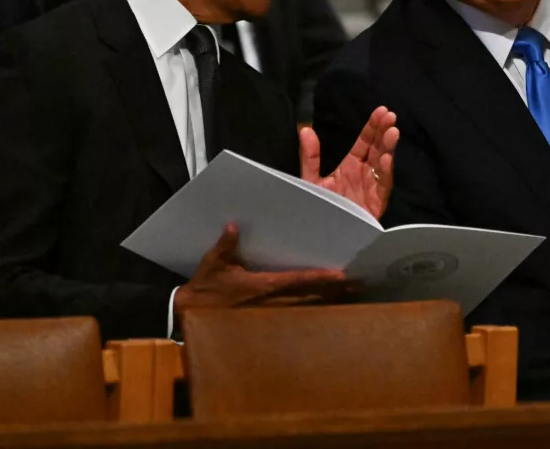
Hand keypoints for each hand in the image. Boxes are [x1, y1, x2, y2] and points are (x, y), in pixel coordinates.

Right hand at [174, 224, 351, 313]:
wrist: (190, 317)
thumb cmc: (205, 288)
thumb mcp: (213, 265)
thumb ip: (226, 246)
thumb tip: (233, 226)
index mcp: (262, 286)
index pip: (297, 281)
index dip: (320, 279)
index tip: (341, 275)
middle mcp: (273, 303)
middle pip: (311, 297)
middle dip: (335, 291)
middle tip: (359, 284)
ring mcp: (272, 315)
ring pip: (308, 309)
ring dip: (330, 302)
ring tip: (352, 295)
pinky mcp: (269, 322)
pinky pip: (298, 317)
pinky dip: (316, 312)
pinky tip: (330, 309)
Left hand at [300, 105, 398, 219]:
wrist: (323, 237)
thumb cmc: (319, 207)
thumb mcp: (311, 180)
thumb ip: (310, 156)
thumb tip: (305, 128)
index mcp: (351, 166)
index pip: (364, 142)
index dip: (372, 126)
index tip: (381, 111)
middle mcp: (364, 174)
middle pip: (377, 149)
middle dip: (384, 132)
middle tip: (390, 116)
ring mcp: (372, 188)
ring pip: (384, 164)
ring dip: (388, 148)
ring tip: (392, 132)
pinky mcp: (376, 203)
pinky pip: (383, 186)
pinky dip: (386, 172)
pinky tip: (388, 160)